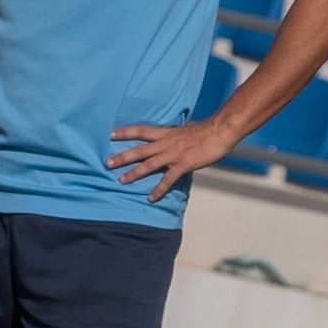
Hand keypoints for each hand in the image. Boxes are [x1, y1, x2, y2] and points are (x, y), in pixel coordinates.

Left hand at [105, 118, 240, 201]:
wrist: (220, 130)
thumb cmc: (205, 130)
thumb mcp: (184, 130)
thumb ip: (174, 135)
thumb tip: (170, 137)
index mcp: (166, 133)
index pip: (141, 130)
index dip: (125, 132)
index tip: (110, 134)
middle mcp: (166, 143)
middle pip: (139, 149)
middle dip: (122, 156)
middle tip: (107, 163)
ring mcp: (173, 154)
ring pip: (149, 164)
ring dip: (134, 173)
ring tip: (121, 181)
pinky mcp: (183, 164)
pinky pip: (168, 179)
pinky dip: (158, 189)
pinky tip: (151, 198)